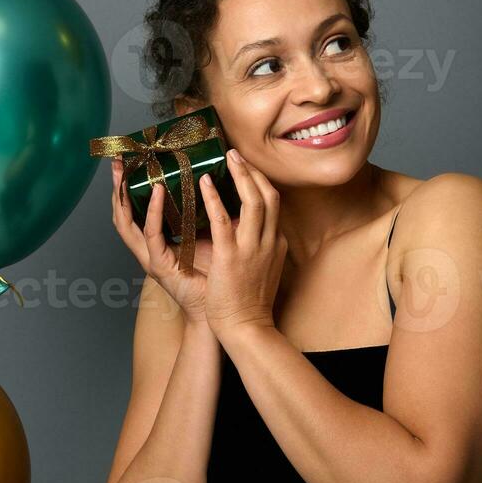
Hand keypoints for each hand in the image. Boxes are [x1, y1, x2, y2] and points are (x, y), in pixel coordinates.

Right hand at [110, 158, 212, 325]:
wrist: (223, 310)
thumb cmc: (217, 274)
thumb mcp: (207, 234)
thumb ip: (203, 212)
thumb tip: (215, 178)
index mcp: (157, 242)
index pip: (134, 210)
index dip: (127, 187)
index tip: (127, 161)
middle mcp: (148, 249)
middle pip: (122, 213)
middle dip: (117, 187)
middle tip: (116, 161)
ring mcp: (151, 259)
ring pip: (127, 223)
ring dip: (124, 195)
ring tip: (124, 172)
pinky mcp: (160, 267)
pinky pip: (152, 236)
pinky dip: (153, 213)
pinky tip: (157, 192)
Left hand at [198, 149, 286, 339]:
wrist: (247, 328)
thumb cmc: (250, 304)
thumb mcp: (264, 270)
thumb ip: (262, 249)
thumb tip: (255, 233)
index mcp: (275, 244)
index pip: (274, 205)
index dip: (261, 183)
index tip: (249, 169)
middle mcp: (268, 242)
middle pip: (269, 196)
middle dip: (254, 172)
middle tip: (238, 154)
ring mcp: (251, 249)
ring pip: (254, 201)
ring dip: (241, 175)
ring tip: (228, 157)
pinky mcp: (230, 257)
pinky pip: (223, 220)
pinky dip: (215, 198)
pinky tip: (206, 182)